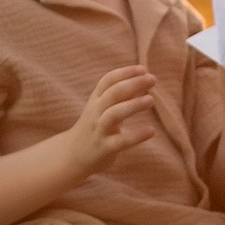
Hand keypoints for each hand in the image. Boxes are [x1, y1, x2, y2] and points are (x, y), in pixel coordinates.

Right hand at [64, 64, 159, 178]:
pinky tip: (151, 131)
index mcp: (95, 101)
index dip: (125, 73)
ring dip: (134, 105)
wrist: (72, 156)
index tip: (142, 68)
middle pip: (113, 93)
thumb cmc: (94, 129)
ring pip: (114, 114)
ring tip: (151, 100)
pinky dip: (137, 135)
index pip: (107, 81)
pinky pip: (121, 141)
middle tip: (152, 79)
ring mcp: (99, 130)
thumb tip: (144, 83)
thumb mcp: (104, 110)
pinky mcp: (104, 148)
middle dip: (133, 83)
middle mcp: (95, 113)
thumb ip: (122, 97)